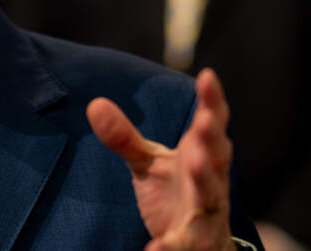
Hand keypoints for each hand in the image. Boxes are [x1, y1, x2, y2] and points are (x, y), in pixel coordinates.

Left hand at [88, 69, 234, 250]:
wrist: (198, 243)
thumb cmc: (176, 193)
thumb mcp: (149, 162)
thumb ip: (126, 137)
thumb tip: (94, 103)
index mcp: (202, 154)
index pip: (211, 124)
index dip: (212, 101)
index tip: (207, 76)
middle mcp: (212, 181)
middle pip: (216, 157)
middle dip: (211, 137)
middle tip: (204, 119)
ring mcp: (207, 212)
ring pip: (211, 196)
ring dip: (205, 179)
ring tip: (194, 163)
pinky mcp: (196, 242)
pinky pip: (186, 244)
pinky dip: (172, 246)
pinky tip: (154, 249)